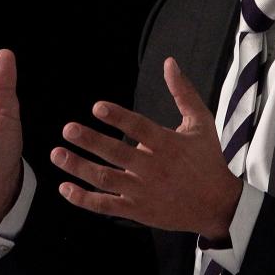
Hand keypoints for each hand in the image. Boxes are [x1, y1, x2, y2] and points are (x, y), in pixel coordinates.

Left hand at [50, 57, 241, 240]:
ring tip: (57, 154)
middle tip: (68, 129)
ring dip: (79, 167)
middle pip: (117, 154)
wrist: (217, 204)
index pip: (140, 128)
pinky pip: (106, 206)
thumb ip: (183, 92)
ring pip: (106, 179)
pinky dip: (84, 199)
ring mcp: (143, 192)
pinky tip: (64, 187)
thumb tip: (169, 62)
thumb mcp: (201, 122)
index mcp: (168, 145)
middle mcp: (154, 168)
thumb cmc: (207, 158)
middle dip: (91, 141)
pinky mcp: (138, 211)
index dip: (118, 117)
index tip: (97, 107)